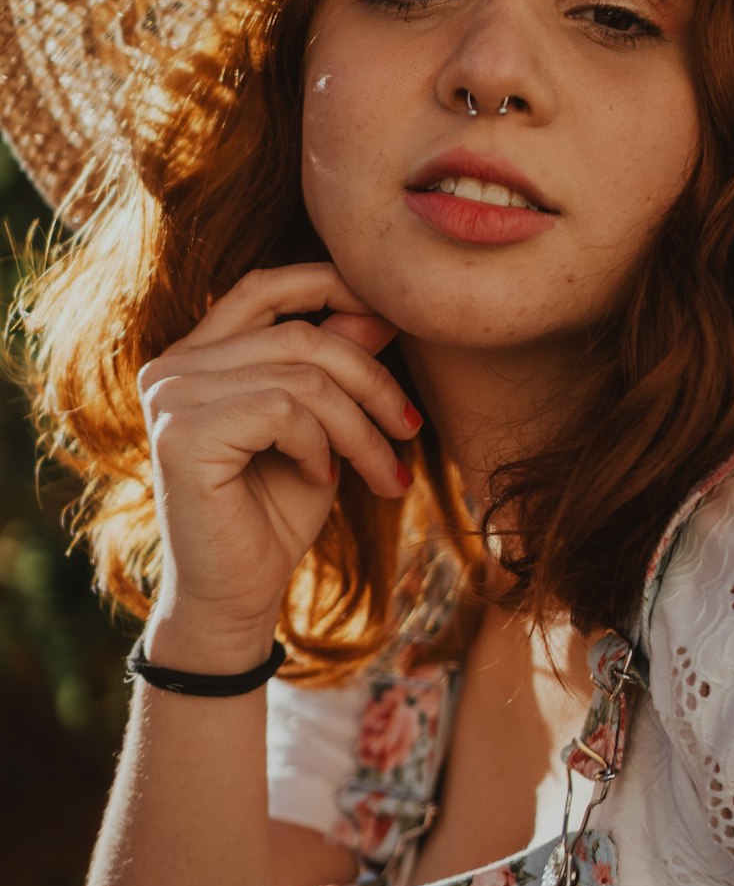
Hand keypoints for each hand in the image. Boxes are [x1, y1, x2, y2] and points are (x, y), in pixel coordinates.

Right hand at [137, 262, 419, 655]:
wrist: (238, 600)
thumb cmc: (276, 513)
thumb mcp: (321, 428)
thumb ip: (336, 365)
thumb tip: (380, 308)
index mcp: (197, 355)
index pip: (266, 287)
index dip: (332, 285)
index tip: (393, 319)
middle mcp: (172, 367)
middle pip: (298, 335)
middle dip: (371, 380)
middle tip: (411, 429)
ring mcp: (170, 397)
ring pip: (301, 376)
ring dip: (359, 426)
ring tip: (382, 470)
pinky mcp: (181, 434)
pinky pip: (283, 411)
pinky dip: (320, 445)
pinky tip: (321, 480)